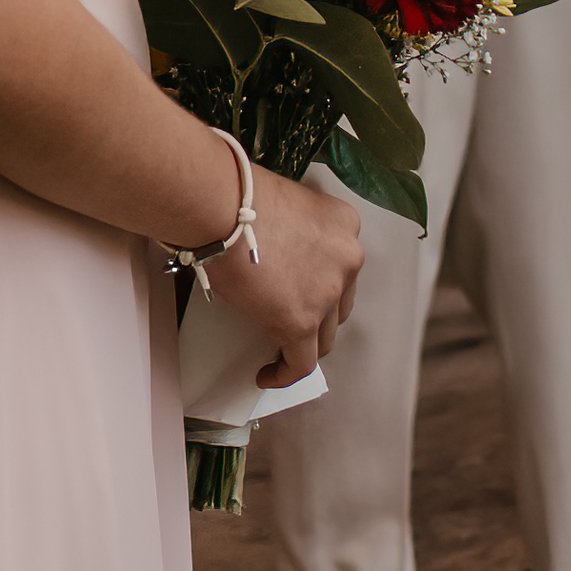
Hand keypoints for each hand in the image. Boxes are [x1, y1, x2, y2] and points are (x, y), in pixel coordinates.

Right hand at [199, 165, 363, 390]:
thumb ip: (299, 234)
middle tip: (289, 321)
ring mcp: (328, 293)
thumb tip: (281, 259)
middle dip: (318, 317)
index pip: (343, 268)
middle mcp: (348, 259)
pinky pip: (300, 363)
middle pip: (340, 304)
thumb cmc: (241, 195)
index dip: (323, 286)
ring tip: (277, 351)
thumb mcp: (289, 206)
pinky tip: (266, 375)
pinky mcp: (301, 321)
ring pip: (324, 337)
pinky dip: (285, 374)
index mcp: (345, 225)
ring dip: (303, 346)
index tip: (301, 295)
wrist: (222, 205)